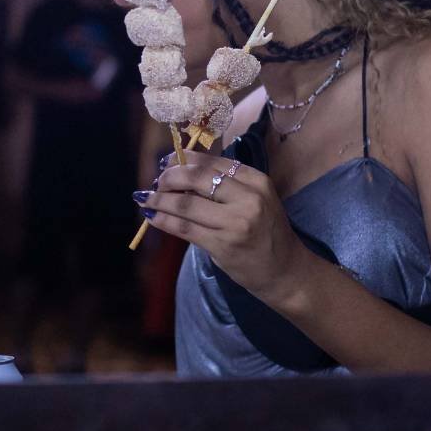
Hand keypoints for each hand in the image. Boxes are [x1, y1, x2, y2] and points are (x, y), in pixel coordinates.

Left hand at [137, 151, 307, 305]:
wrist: (285, 270)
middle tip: (156, 183)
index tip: (166, 161)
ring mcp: (236, 222)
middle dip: (169, 178)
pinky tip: (151, 217)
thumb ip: (225, 186)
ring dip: (160, 200)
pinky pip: (184, 228)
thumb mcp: (254, 200)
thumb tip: (180, 173)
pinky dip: (163, 221)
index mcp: (256, 181)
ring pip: (186, 204)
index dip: (183, 159)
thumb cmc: (265, 233)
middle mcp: (248, 198)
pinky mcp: (223, 245)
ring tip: (146, 199)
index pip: (212, 162)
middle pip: (196, 178)